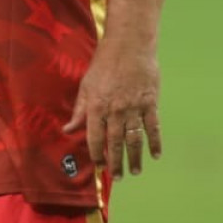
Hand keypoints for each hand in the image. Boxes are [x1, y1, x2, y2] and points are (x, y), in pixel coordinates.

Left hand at [63, 39, 161, 182]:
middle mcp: (115, 111)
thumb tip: (67, 130)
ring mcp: (134, 108)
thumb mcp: (86, 85)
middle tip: (117, 177)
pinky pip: (153, 127)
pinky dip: (155, 142)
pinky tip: (155, 155)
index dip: (97, 154)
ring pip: (134, 139)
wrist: (130, 45)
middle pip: (115, 143)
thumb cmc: (105, 64)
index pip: (95, 138)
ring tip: (135, 172)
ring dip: (135, 158)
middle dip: (116, 163)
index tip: (99, 166)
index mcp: (97, 107)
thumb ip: (79, 111)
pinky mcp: (150, 103)